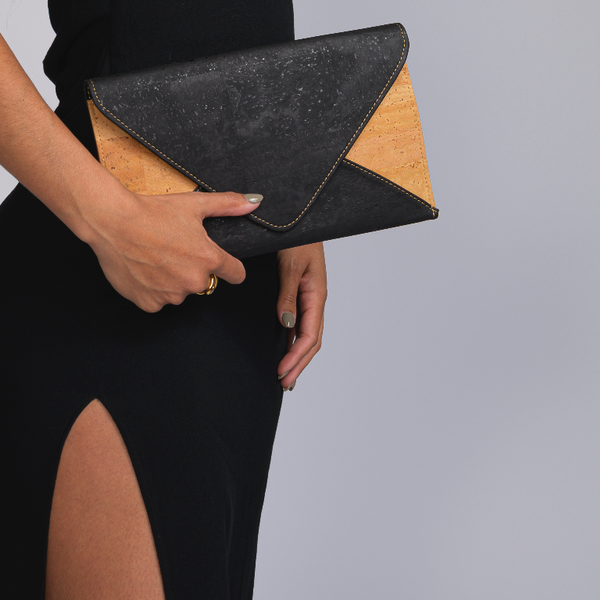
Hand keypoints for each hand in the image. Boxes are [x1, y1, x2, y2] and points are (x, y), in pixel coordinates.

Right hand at [86, 191, 261, 311]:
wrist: (113, 222)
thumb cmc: (152, 212)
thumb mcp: (194, 204)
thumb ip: (228, 204)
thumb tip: (254, 201)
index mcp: (209, 259)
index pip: (235, 274)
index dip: (229, 267)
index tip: (221, 263)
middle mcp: (193, 282)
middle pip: (203, 281)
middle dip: (193, 269)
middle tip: (174, 249)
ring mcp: (171, 296)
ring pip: (179, 292)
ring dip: (172, 280)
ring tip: (155, 257)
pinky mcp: (150, 304)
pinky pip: (158, 300)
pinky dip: (153, 289)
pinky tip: (143, 269)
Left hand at [276, 242, 326, 390]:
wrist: (297, 215)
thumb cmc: (296, 235)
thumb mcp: (290, 264)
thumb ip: (288, 294)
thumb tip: (287, 325)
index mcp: (316, 294)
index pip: (311, 336)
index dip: (297, 358)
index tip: (282, 373)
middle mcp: (314, 297)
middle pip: (311, 340)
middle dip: (299, 363)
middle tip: (283, 383)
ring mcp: (308, 295)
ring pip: (307, 332)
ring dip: (297, 355)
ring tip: (286, 373)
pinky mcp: (300, 289)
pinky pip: (300, 320)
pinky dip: (294, 338)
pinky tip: (286, 345)